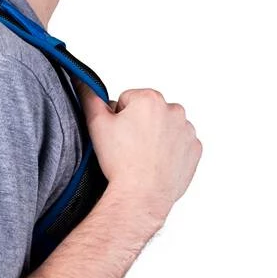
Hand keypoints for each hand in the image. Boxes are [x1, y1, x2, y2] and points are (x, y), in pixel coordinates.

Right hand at [77, 80, 201, 225]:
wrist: (142, 195)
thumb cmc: (121, 163)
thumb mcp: (97, 125)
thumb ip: (90, 98)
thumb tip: (82, 82)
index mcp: (150, 98)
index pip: (127, 100)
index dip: (118, 118)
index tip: (118, 135)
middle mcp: (173, 109)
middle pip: (149, 112)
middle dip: (139, 124)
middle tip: (128, 147)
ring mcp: (187, 130)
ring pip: (165, 127)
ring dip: (155, 136)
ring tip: (142, 156)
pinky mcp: (194, 149)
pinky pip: (180, 144)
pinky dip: (170, 150)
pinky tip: (157, 162)